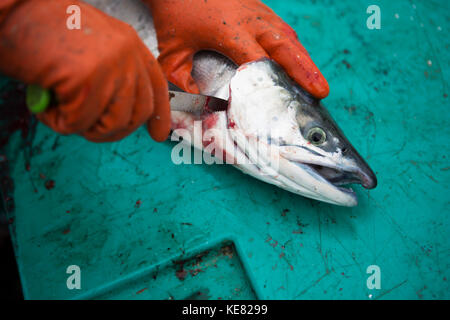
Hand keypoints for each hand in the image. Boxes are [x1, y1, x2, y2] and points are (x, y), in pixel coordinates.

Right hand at [0, 0, 170, 141]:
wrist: (11, 10)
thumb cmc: (41, 30)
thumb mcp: (91, 50)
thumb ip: (112, 75)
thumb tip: (119, 111)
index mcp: (129, 43)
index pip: (156, 86)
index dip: (159, 114)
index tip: (158, 134)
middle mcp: (127, 54)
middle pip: (138, 112)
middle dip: (113, 131)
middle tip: (88, 128)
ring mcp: (111, 65)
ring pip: (113, 123)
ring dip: (85, 128)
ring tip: (62, 112)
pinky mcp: (89, 79)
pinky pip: (80, 122)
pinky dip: (59, 122)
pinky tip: (46, 104)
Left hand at [145, 0, 328, 98]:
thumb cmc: (175, 15)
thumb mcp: (171, 52)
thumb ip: (182, 80)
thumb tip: (197, 104)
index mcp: (230, 31)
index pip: (258, 60)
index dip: (272, 81)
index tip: (285, 100)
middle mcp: (251, 21)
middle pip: (285, 48)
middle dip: (305, 71)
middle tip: (321, 91)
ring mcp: (259, 13)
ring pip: (290, 39)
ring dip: (305, 61)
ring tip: (318, 83)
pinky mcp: (261, 10)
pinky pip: (284, 30)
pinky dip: (295, 49)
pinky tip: (301, 63)